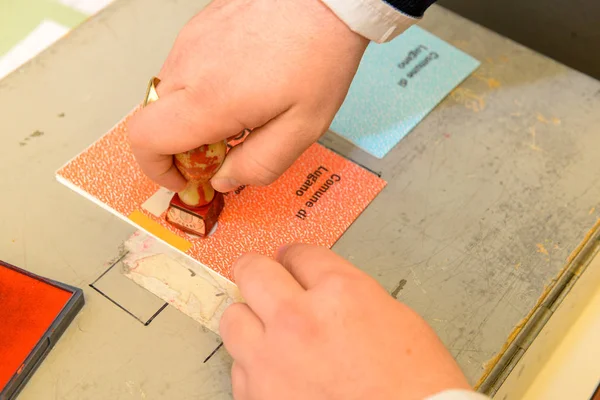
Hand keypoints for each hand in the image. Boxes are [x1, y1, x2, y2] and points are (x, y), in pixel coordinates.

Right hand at [127, 0, 367, 192]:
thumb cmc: (319, 57)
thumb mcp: (302, 128)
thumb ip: (259, 164)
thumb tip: (223, 180)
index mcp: (209, 99)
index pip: (145, 139)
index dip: (156, 168)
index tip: (184, 177)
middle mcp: (187, 67)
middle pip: (152, 119)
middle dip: (179, 146)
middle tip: (221, 148)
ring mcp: (189, 41)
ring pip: (167, 93)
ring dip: (190, 115)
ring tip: (237, 112)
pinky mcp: (198, 26)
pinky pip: (182, 68)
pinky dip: (198, 88)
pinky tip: (237, 84)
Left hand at [220, 244, 471, 399]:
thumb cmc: (416, 389)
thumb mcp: (396, 319)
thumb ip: (350, 294)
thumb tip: (322, 288)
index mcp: (340, 293)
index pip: (299, 253)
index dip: (296, 257)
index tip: (291, 261)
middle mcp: (298, 319)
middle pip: (253, 271)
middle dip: (258, 270)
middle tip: (263, 277)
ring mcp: (271, 360)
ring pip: (233, 318)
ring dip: (250, 318)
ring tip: (266, 329)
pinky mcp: (257, 397)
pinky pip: (238, 367)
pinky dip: (254, 364)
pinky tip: (276, 370)